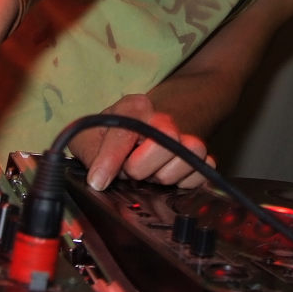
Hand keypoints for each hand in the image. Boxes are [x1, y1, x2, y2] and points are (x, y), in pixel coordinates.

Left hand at [70, 93, 214, 191]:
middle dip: (141, 165)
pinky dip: (187, 181)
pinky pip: (206, 167)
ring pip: (193, 151)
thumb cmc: (106, 135)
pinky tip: (165, 183)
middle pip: (168, 137)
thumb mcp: (86, 139)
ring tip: (147, 178)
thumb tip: (99, 179)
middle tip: (127, 173)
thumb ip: (91, 154)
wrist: (131, 134)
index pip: (126, 131)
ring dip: (165, 174)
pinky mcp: (197, 157)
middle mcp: (163, 118)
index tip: (99, 180)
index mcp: (135, 107)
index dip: (111, 159)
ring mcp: (183, 137)